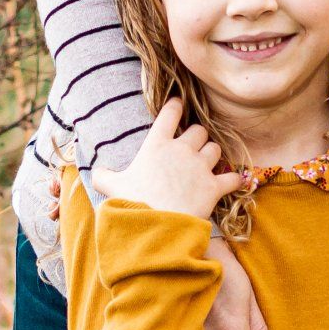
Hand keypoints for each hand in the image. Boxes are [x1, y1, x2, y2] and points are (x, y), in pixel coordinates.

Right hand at [91, 101, 243, 224]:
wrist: (155, 225)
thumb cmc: (132, 203)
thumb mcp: (112, 186)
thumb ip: (103, 175)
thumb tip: (94, 171)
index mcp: (156, 144)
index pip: (170, 114)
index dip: (176, 106)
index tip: (178, 104)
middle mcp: (181, 150)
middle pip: (199, 131)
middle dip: (198, 137)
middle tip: (192, 148)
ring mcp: (200, 167)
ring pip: (215, 149)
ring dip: (212, 155)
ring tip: (207, 164)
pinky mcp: (214, 186)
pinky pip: (232, 177)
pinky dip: (234, 180)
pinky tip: (233, 182)